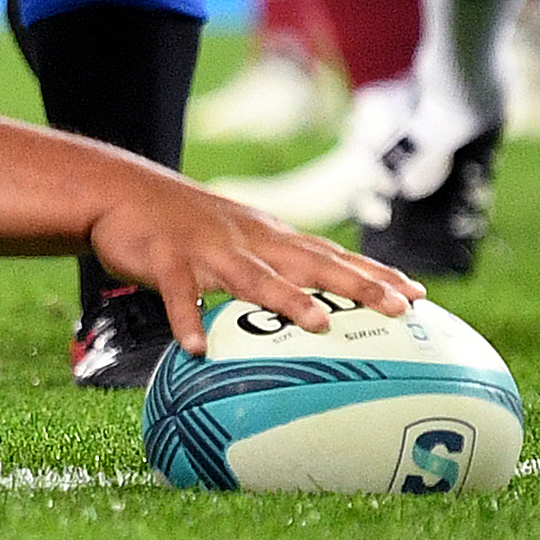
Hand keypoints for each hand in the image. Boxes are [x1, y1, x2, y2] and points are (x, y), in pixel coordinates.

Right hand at [89, 177, 414, 351]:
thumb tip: (304, 314)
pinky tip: (196, 348)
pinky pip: (179, 295)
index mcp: (268, 238)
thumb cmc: (181, 225)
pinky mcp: (167, 259)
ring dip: (286, 300)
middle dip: (358, 285)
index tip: (420, 295)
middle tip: (400, 308)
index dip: (375, 274)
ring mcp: (208, 249)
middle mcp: (249, 241)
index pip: (332, 256)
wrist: (119, 191)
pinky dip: (187, 320)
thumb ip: (265, 271)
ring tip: (319, 323)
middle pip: (312, 263)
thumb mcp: (233, 239)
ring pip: (254, 277)